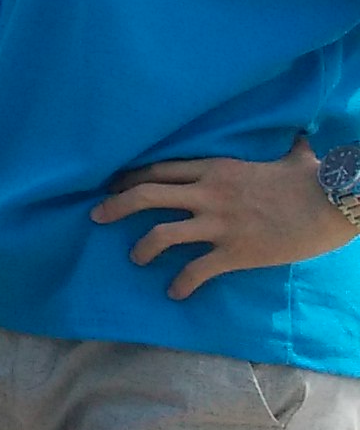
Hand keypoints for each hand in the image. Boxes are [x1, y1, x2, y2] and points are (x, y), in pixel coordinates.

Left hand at [98, 136, 348, 300]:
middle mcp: (208, 194)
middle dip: (114, 206)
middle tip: (95, 216)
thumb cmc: (315, 180)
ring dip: (142, 247)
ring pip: (161, 234)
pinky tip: (175, 292)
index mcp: (215, 169)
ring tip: (134, 258)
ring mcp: (219, 224)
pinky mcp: (235, 252)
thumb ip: (287, 148)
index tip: (113, 186)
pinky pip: (196, 269)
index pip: (159, 171)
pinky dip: (181, 282)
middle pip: (146, 195)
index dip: (131, 178)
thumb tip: (301, 137)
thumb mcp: (294, 156)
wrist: (333, 203)